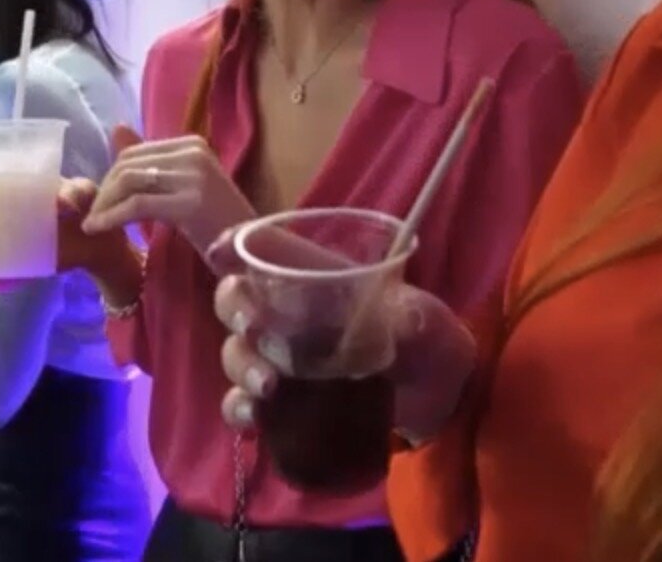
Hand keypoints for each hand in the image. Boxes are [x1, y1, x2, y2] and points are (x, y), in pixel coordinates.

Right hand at [0, 174, 125, 290]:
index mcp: (19, 190)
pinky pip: (5, 274)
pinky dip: (2, 279)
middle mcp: (7, 216)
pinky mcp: (22, 264)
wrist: (102, 241)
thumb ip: (75, 192)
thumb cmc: (88, 206)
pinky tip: (2, 282)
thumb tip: (60, 204)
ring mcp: (12, 241)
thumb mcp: (86, 192)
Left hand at [82, 127, 255, 255]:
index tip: (102, 202)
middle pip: (128, 164)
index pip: (136, 151)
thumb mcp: (183, 185)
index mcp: (193, 144)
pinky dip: (111, 217)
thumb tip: (116, 128)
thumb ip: (152, 162)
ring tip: (92, 224)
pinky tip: (98, 229)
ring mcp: (194, 177)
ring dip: (103, 204)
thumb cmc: (219, 223)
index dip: (110, 176)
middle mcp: (194, 153)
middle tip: (93, 216)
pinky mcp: (189, 204)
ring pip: (129, 182)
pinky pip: (137, 205)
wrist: (250, 250)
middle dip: (104, 190)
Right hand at [205, 227, 476, 440]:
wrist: (438, 397)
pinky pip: (242, 402)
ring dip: (241, 363)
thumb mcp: (425, 321)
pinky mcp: (282, 403)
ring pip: (236, 350)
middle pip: (236, 298)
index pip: (265, 249)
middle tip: (250, 326)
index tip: (222, 250)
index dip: (235, 244)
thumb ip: (412, 320)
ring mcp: (281, 358)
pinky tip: (253, 418)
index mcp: (316, 277)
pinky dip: (239, 408)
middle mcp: (289, 313)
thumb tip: (402, 322)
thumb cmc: (426, 338)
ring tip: (268, 386)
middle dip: (232, 306)